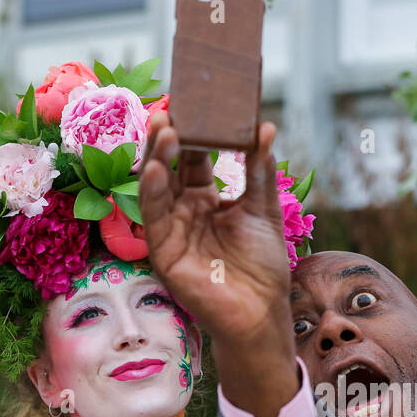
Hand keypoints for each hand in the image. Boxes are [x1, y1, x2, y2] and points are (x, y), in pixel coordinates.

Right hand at [137, 113, 290, 348]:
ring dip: (158, 157)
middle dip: (169, 138)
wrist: (262, 313)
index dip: (192, 132)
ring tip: (164, 128)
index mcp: (206, 200)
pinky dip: (152, 192)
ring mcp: (171, 231)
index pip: (193, 158)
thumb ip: (258, 170)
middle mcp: (184, 212)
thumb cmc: (263, 267)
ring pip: (157, 188)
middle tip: (172, 107)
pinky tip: (156, 168)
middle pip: (171, 167)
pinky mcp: (164, 252)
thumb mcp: (263, 210)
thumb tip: (265, 126)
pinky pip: (153, 218)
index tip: (193, 102)